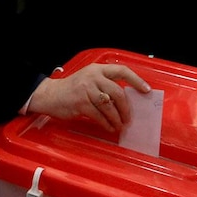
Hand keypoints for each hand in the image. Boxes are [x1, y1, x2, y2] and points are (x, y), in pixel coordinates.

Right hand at [26, 63, 150, 132]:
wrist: (50, 95)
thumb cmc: (72, 89)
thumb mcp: (89, 80)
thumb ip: (105, 85)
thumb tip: (126, 101)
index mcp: (97, 69)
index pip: (122, 71)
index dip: (136, 80)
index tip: (146, 90)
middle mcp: (93, 77)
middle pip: (118, 92)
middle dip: (126, 108)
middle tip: (129, 118)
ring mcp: (86, 90)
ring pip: (109, 106)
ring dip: (117, 119)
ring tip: (119, 126)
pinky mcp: (81, 103)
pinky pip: (99, 116)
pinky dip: (106, 124)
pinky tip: (109, 127)